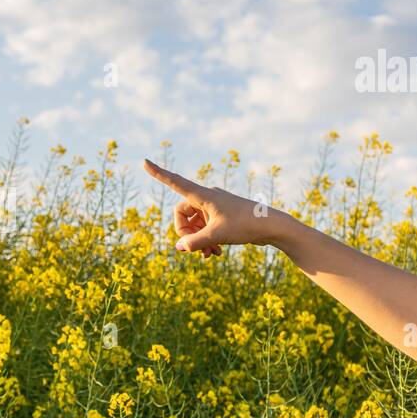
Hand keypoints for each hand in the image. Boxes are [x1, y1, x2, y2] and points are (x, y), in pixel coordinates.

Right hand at [144, 159, 285, 256]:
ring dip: (197, 241)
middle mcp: (207, 198)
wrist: (272, 226)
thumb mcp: (217, 236)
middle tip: (194, 248)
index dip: (158, 173)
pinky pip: (205, 228)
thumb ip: (194, 242)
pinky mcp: (222, 217)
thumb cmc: (245, 225)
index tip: (144, 161)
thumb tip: (179, 247)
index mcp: (203, 195)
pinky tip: (214, 254)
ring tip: (208, 255)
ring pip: (194, 225)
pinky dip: (206, 241)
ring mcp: (215, 208)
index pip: (175, 182)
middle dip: (185, 233)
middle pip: (182, 214)